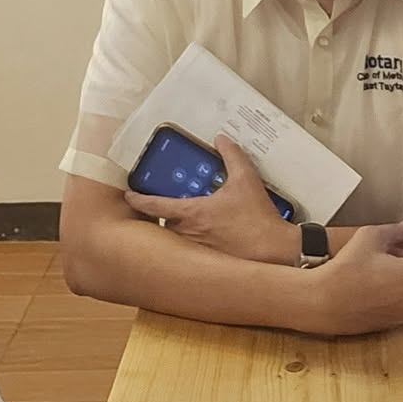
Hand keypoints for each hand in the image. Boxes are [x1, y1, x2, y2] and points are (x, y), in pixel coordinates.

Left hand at [125, 136, 296, 265]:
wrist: (273, 250)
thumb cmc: (257, 218)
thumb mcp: (246, 180)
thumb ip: (232, 156)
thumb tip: (221, 140)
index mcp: (193, 212)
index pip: (156, 206)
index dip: (139, 200)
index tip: (129, 196)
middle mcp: (189, 232)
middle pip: (165, 223)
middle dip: (165, 215)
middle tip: (167, 206)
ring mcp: (197, 249)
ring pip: (177, 238)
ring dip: (179, 229)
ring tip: (189, 221)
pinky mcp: (208, 261)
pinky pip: (191, 251)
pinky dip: (192, 243)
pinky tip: (207, 238)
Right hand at [306, 221, 402, 334]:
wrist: (321, 301)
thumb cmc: (346, 269)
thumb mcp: (369, 237)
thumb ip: (394, 230)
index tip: (387, 253)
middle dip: (401, 270)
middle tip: (376, 264)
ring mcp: (401, 316)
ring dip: (394, 286)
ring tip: (368, 279)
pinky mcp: (387, 327)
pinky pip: (392, 309)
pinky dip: (384, 302)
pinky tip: (363, 294)